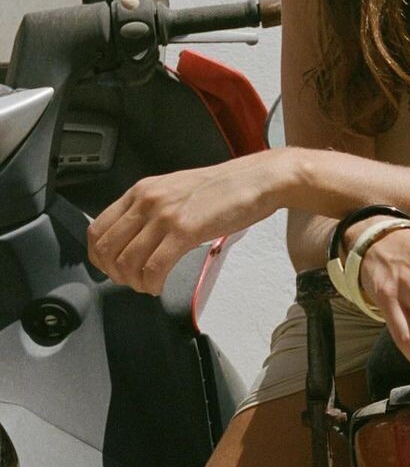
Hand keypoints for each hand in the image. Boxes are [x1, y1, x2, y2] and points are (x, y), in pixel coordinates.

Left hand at [87, 151, 282, 293]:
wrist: (255, 180)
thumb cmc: (223, 187)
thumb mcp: (175, 189)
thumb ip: (152, 208)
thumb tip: (137, 236)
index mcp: (142, 190)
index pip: (98, 228)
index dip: (98, 257)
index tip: (110, 268)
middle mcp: (148, 201)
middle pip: (108, 248)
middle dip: (115, 273)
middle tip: (130, 281)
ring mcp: (165, 216)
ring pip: (128, 261)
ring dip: (134, 282)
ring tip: (147, 285)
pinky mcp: (185, 231)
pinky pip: (155, 267)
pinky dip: (151, 284)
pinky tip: (159, 286)